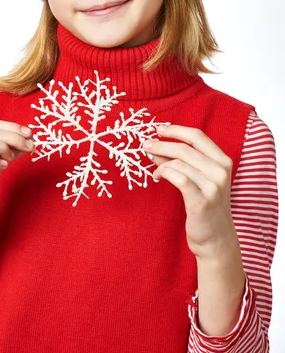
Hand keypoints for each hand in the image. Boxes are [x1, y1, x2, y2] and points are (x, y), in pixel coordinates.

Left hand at [143, 124, 239, 259]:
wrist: (217, 238)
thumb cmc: (206, 205)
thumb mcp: (199, 178)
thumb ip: (182, 160)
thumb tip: (156, 144)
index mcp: (223, 160)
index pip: (197, 136)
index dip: (175, 130)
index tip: (158, 129)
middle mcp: (220, 171)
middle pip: (184, 148)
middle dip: (161, 144)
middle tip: (145, 145)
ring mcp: (213, 187)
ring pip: (179, 162)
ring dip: (160, 162)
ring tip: (153, 168)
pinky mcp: (202, 201)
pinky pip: (178, 178)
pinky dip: (163, 173)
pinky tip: (157, 177)